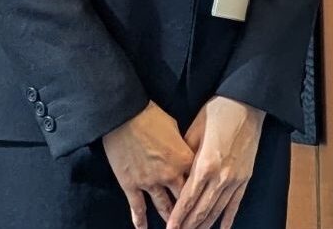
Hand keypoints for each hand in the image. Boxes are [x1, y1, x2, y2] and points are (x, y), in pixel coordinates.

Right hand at [102, 100, 196, 227]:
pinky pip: (138, 208)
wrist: (125, 114)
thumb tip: (183, 153)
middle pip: (184, 199)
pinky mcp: (131, 185)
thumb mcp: (174, 126)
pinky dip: (140, 222)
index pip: (199, 180)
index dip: (202, 190)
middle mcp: (170, 175)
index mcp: (184, 158)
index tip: (208, 200)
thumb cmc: (151, 115)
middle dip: (189, 213)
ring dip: (170, 220)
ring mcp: (150, 182)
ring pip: (164, 208)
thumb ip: (181, 145)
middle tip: (194, 223)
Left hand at [165, 96, 265, 228]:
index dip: (178, 217)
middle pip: (201, 210)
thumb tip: (176, 172)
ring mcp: (234, 180)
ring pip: (217, 211)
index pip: (187, 199)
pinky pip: (235, 205)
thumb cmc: (218, 111)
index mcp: (205, 165)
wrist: (247, 103)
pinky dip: (227, 220)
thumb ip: (185, 156)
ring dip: (204, 226)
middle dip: (188, 226)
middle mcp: (220, 177)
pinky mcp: (245, 178)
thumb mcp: (195, 129)